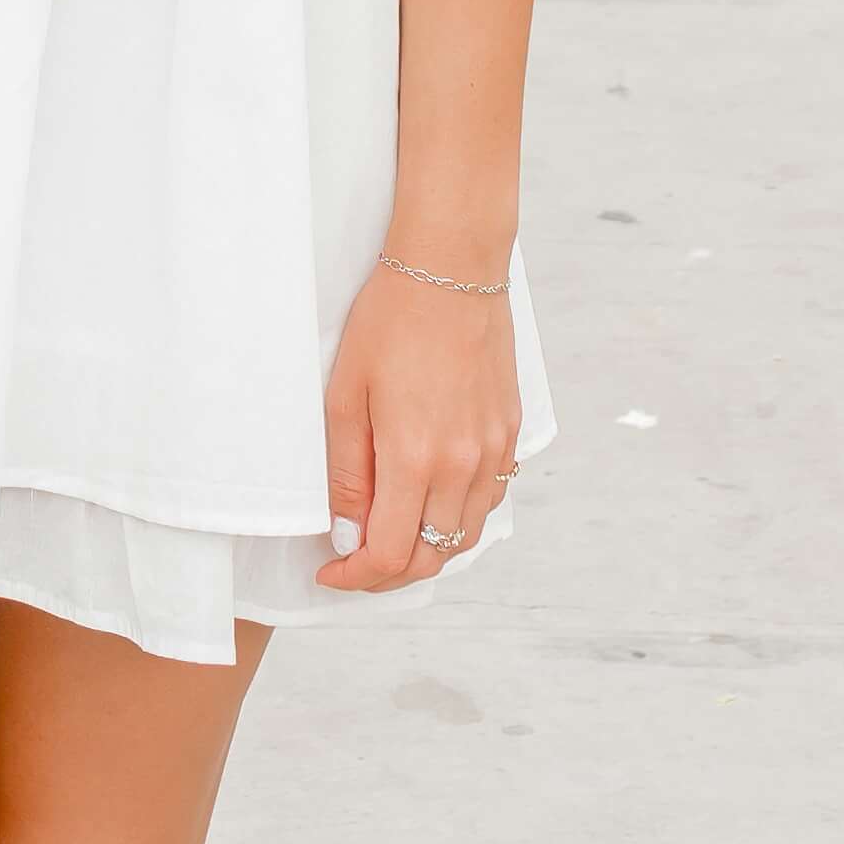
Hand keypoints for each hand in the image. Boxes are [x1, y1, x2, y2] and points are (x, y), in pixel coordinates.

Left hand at [321, 254, 519, 592]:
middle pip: (432, 557)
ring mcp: (494, 450)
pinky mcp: (511, 432)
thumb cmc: (390, 322)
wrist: (452, 268)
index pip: (391, 554)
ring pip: (465, 535)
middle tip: (356, 564)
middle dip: (389, 574)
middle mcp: (464, 464)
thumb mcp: (345, 397)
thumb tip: (347, 533)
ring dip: (427, 551)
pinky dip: (458, 518)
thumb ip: (348, 474)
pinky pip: (488, 500)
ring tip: (391, 538)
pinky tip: (431, 502)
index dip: (357, 576)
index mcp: (417, 458)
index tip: (333, 570)